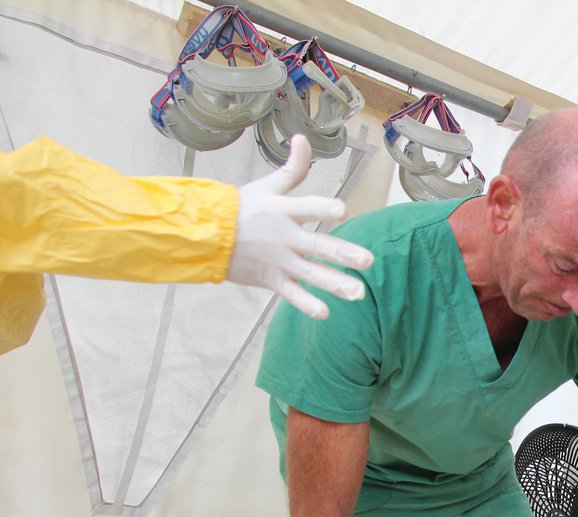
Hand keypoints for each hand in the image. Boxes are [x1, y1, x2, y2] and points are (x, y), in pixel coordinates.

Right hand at [226, 134, 373, 318]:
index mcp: (283, 210)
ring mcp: (278, 260)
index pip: (306, 206)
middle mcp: (284, 236)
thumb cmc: (240, 207)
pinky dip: (306, 304)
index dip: (323, 207)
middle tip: (367, 261)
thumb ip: (293, 168)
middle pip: (317, 245)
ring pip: (310, 274)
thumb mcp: (267, 185)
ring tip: (358, 293)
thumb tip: (303, 138)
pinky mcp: (271, 279)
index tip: (342, 210)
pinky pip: (291, 294)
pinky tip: (325, 313)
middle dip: (343, 253)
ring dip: (334, 284)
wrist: (204, 235)